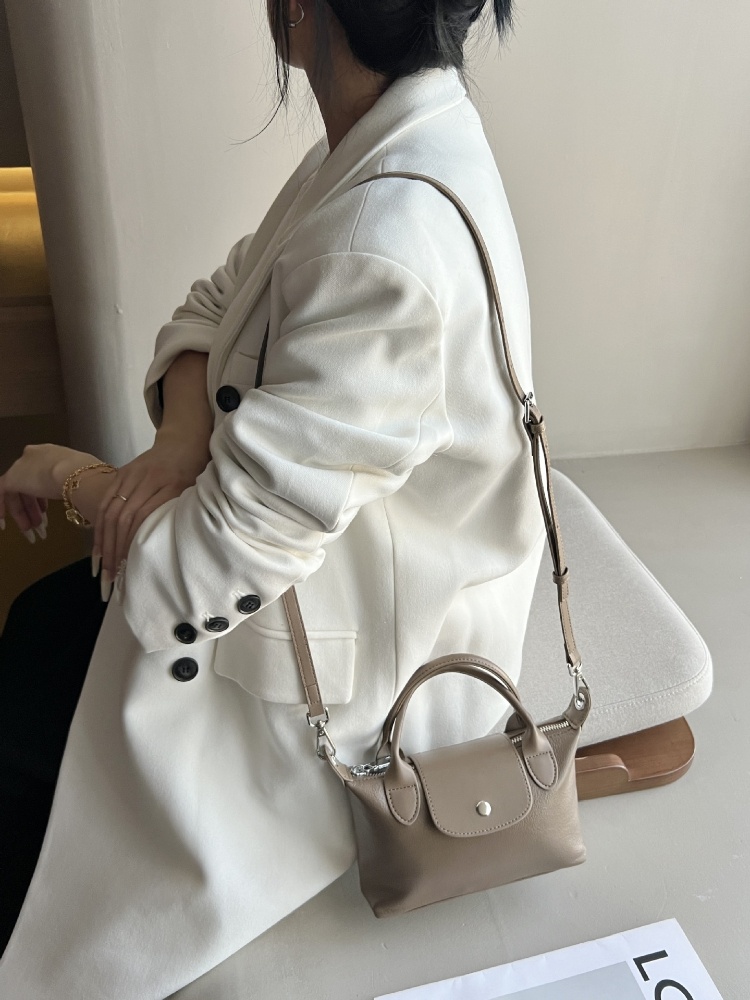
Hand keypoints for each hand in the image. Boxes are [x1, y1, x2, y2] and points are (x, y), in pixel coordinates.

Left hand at [0, 444, 97, 542]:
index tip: (45, 512)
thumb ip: (75, 485)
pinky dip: (2, 510)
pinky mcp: (12, 478)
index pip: (41, 474)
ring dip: (24, 514)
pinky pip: (1, 494)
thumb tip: (85, 497)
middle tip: (39, 527)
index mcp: (51, 453)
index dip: (42, 496)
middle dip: (34, 509)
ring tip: (32, 533)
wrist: (77, 474)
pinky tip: (3, 525)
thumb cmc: (88, 476)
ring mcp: (21, 466)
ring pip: (18, 493)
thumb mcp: (83, 478)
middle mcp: (33, 456)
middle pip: (28, 486)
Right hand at [93, 429, 210, 593]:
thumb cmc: (196, 471)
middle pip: (124, 517)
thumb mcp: (197, 491)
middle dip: (115, 549)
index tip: (131, 567)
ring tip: (101, 566)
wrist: (185, 440)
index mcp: (172, 485)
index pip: (145, 518)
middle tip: (112, 575)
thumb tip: (173, 547)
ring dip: (103, 541)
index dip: (134, 543)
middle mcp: (149, 478)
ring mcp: (133, 474)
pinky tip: (98, 545)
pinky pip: (106, 500)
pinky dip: (99, 525)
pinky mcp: (122, 472)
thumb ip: (184, 513)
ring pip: (111, 510)